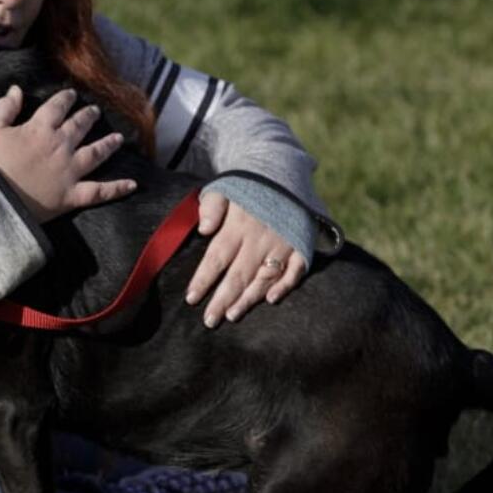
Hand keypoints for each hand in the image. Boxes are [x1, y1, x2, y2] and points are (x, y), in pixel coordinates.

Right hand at [0, 86, 135, 222]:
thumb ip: (4, 107)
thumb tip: (16, 89)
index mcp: (40, 129)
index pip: (57, 107)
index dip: (65, 99)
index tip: (71, 94)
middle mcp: (60, 146)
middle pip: (80, 126)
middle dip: (88, 116)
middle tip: (95, 111)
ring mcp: (70, 171)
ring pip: (95, 153)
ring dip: (108, 144)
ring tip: (118, 138)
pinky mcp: (73, 195)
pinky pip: (100, 191)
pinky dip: (118, 188)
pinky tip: (133, 184)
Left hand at [184, 192, 306, 327]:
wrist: (284, 171)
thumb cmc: (246, 186)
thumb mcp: (224, 188)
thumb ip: (211, 206)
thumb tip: (204, 229)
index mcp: (238, 225)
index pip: (217, 257)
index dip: (203, 279)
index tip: (191, 299)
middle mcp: (260, 237)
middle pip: (239, 274)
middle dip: (222, 299)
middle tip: (210, 321)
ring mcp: (282, 242)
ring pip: (264, 276)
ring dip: (249, 298)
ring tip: (232, 315)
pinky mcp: (301, 244)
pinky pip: (296, 269)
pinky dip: (286, 285)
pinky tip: (271, 300)